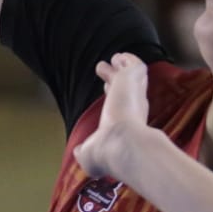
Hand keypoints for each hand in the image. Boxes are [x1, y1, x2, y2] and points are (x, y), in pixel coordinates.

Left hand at [71, 53, 151, 181]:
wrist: (121, 144)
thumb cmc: (107, 153)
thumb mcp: (89, 155)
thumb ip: (84, 151)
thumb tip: (78, 152)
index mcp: (125, 123)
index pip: (120, 105)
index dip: (113, 95)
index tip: (106, 87)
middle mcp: (132, 107)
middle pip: (125, 88)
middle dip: (116, 78)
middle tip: (107, 69)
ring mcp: (134, 91)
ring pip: (131, 74)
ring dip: (122, 65)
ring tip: (115, 58)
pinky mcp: (133, 77)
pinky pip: (135, 64)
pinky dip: (129, 59)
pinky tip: (121, 56)